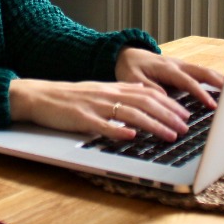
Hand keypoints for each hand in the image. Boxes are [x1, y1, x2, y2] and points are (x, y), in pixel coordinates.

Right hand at [8, 78, 192, 141]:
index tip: (185, 114)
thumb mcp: (97, 90)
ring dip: (153, 125)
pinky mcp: (80, 118)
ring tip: (169, 135)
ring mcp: (94, 106)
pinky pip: (102, 125)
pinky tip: (131, 137)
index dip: (169, 104)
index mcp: (112, 87)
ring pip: (129, 113)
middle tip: (185, 127)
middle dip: (168, 115)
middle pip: (144, 102)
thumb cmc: (68, 97)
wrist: (38, 96)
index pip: (147, 93)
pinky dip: (118, 131)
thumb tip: (142, 94)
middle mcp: (107, 94)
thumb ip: (119, 92)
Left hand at [114, 47, 223, 109]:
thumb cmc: (129, 68)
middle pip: (203, 72)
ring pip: (206, 71)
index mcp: (167, 68)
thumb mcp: (133, 79)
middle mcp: (178, 64)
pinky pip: (203, 73)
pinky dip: (216, 79)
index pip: (188, 82)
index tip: (213, 105)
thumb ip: (149, 88)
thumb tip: (166, 98)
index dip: (201, 93)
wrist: (127, 54)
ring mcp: (183, 65)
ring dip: (221, 80)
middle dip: (220, 83)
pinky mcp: (184, 69)